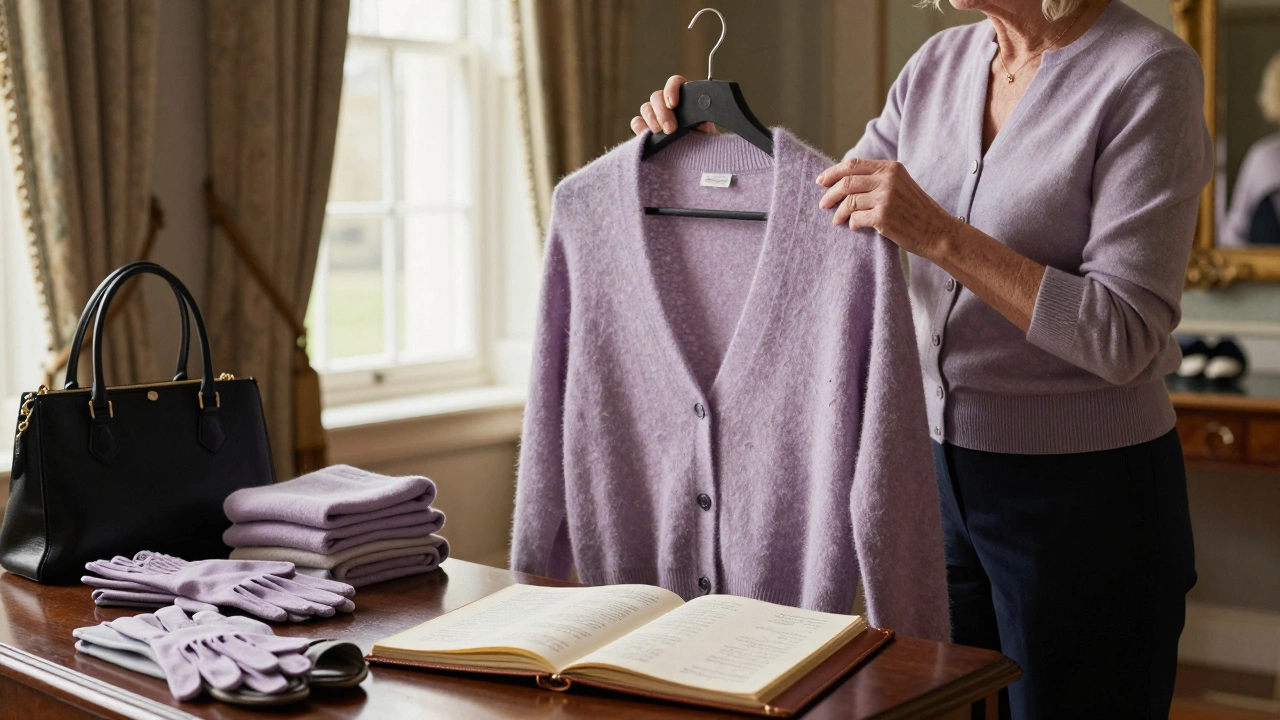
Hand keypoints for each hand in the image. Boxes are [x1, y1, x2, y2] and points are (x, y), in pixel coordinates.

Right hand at [630, 75, 715, 135]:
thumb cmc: (703, 140)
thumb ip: (705, 126)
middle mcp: (667, 103)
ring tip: (660, 133)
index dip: (671, 89)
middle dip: (662, 112)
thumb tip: (701, 123)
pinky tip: (648, 136)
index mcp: (684, 97)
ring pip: (646, 108)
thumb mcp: (708, 133)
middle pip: (657, 96)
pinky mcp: (645, 128)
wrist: (697, 155)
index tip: (673, 103)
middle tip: (670, 129)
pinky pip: (637, 122)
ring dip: (652, 120)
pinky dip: (640, 128)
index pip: (675, 83)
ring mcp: (655, 115)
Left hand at [815, 158, 959, 259]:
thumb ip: (877, 179)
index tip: (821, 182)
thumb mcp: (900, 185)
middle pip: (846, 182)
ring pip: (848, 201)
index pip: (853, 165)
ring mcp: (886, 197)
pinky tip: (854, 226)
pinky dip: (852, 223)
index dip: (833, 172)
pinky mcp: (883, 217)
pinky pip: (856, 218)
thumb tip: (842, 181)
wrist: (937, 231)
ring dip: (839, 212)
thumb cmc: (916, 211)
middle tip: (823, 204)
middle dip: (830, 194)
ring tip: (837, 220)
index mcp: (890, 168)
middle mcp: (888, 179)